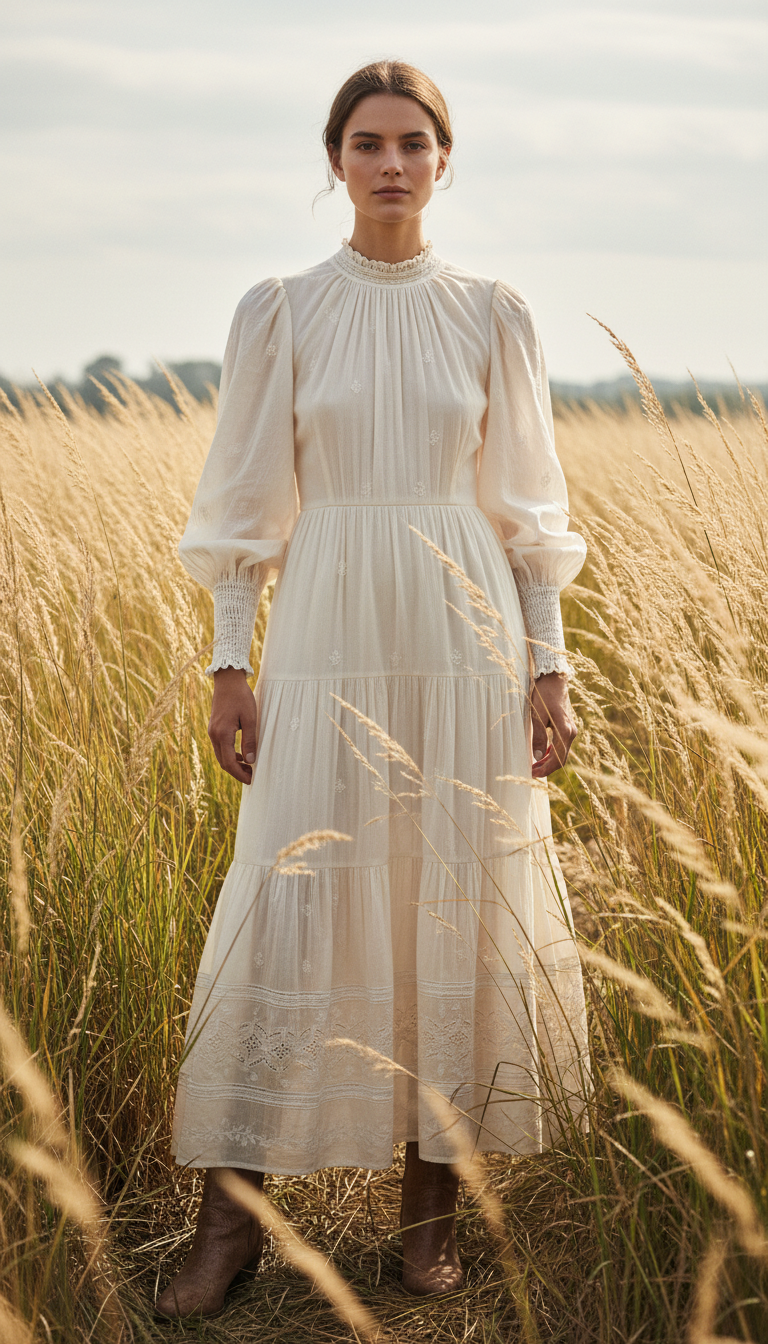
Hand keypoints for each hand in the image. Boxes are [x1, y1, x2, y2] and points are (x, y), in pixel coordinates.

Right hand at [209, 667, 258, 783]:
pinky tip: (241, 755)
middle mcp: (214, 735)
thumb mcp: (250, 719)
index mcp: (222, 734)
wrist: (228, 680)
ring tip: (248, 767)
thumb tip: (250, 761)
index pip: (229, 762)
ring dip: (233, 763)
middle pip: (223, 762)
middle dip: (236, 772)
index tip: (251, 780)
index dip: (240, 774)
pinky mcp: (214, 727)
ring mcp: (212, 731)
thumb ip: (249, 741)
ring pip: (220, 755)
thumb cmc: (241, 697)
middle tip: (251, 776)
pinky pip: (220, 747)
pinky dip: (229, 754)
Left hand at [530, 671, 576, 778]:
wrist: (553, 678)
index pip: (557, 759)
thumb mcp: (537, 714)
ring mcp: (570, 729)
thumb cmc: (543, 694)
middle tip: (531, 772)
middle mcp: (571, 732)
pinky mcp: (567, 726)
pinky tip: (541, 754)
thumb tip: (537, 757)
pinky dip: (551, 752)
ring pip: (561, 753)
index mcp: (564, 731)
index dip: (545, 770)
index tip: (532, 773)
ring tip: (534, 765)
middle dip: (546, 768)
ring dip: (548, 761)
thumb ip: (538, 736)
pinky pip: (561, 745)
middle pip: (561, 759)